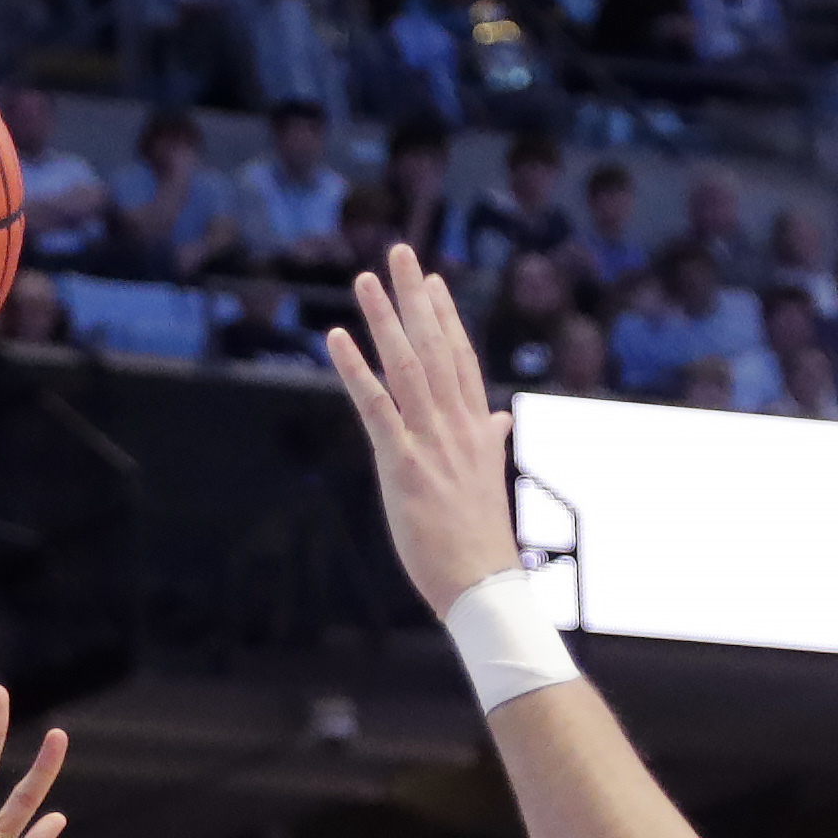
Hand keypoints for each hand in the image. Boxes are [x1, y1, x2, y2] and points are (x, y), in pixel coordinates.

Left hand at [325, 244, 522, 617]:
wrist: (483, 583)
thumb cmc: (480, 541)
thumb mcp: (487, 481)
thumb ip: (489, 441)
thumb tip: (498, 418)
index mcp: (476, 430)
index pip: (461, 359)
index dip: (447, 317)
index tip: (433, 281)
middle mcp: (456, 425)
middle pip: (436, 348)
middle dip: (416, 299)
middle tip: (400, 254)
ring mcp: (431, 441)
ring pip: (407, 365)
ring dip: (385, 319)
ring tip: (366, 279)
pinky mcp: (403, 463)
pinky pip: (376, 406)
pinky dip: (356, 369)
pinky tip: (339, 337)